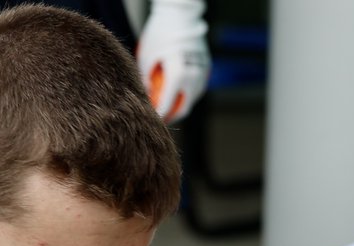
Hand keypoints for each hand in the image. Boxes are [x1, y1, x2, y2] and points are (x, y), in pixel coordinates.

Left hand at [137, 0, 209, 121]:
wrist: (181, 14)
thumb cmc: (160, 32)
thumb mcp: (147, 56)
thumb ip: (146, 81)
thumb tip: (146, 98)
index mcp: (178, 74)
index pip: (167, 106)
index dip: (158, 117)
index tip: (150, 122)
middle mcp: (193, 77)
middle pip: (183, 109)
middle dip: (172, 116)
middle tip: (160, 120)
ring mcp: (202, 73)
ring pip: (192, 100)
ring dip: (180, 105)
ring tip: (167, 105)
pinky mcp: (206, 69)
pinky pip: (197, 88)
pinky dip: (187, 93)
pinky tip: (177, 92)